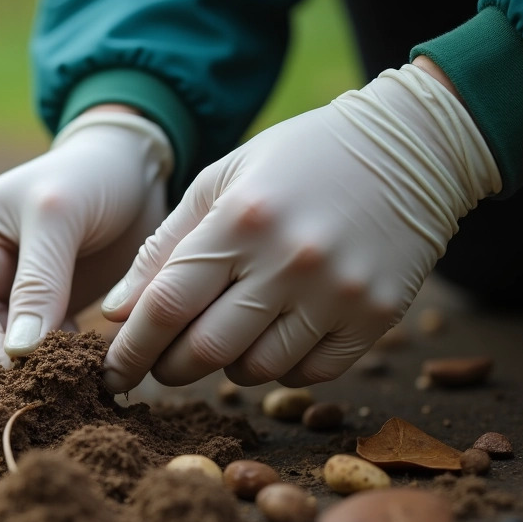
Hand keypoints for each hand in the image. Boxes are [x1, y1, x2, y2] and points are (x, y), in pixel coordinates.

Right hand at [0, 109, 172, 379]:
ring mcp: (4, 297)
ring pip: (0, 358)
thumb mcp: (60, 216)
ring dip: (34, 375)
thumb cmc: (92, 175)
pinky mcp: (40, 314)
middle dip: (9, 372)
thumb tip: (17, 354)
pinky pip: (36, 356)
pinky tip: (89, 373)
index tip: (33, 381)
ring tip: (78, 384)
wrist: (133, 168)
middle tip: (59, 393)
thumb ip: (39, 282)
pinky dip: (58, 369)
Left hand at [100, 63, 500, 391]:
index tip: (110, 371)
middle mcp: (289, 259)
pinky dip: (280, 368)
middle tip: (159, 365)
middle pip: (205, 350)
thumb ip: (164, 247)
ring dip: (226, 367)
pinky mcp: (377, 316)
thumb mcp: (222, 182)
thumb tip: (118, 315)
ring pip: (256, 370)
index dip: (130, 348)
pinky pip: (309, 373)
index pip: (166, 305)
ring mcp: (338, 292)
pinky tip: (276, 336)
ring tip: (226, 335)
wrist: (412, 148)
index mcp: (241, 218)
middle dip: (168, 368)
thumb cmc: (297, 162)